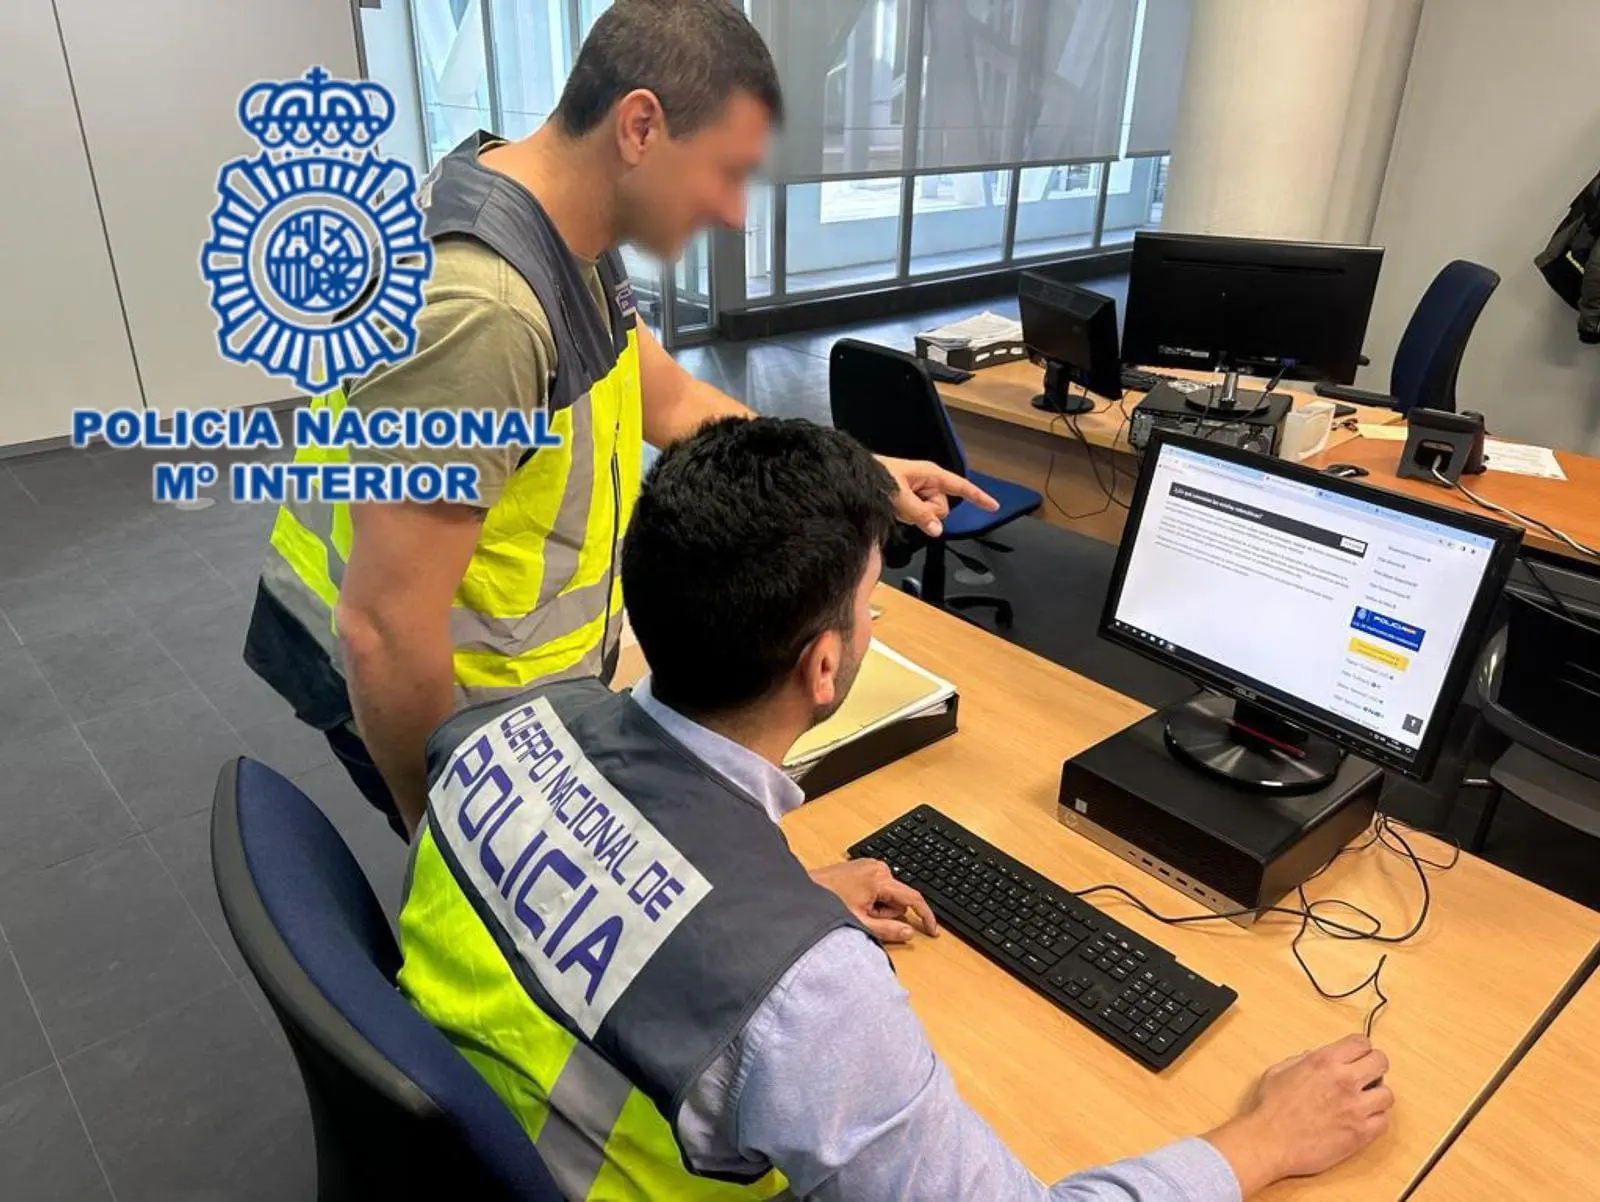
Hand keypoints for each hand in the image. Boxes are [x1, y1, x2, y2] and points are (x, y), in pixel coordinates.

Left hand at [809, 859, 938, 942]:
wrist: (805, 889)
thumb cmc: (827, 903)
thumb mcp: (860, 922)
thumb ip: (888, 930)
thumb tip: (909, 933)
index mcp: (880, 879)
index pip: (913, 898)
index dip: (925, 916)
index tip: (933, 930)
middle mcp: (878, 867)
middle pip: (899, 898)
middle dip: (887, 912)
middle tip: (865, 916)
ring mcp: (870, 865)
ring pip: (889, 894)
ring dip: (877, 906)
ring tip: (856, 907)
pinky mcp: (863, 866)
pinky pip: (878, 887)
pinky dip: (872, 898)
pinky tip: (855, 901)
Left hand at [874, 456, 997, 537]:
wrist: (855, 477)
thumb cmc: (875, 477)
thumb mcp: (898, 496)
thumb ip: (919, 513)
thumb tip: (938, 531)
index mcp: (930, 474)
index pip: (961, 486)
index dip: (978, 496)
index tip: (994, 506)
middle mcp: (928, 482)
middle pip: (943, 508)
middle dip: (927, 512)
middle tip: (906, 505)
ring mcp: (920, 492)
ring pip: (931, 515)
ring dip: (916, 515)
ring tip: (898, 504)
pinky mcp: (911, 501)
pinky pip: (919, 516)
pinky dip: (910, 516)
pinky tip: (896, 509)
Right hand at [1206, 1034, 1392, 1196]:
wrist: (1270, 1142)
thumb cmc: (1270, 1108)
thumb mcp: (1280, 1071)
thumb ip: (1302, 1059)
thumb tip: (1317, 1056)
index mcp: (1324, 1061)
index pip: (1361, 1043)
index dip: (1361, 1048)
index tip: (1357, 1056)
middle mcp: (1344, 1080)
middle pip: (1381, 1062)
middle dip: (1374, 1067)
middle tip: (1365, 1076)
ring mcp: (1356, 1108)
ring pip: (1387, 1094)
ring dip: (1376, 1096)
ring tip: (1363, 1102)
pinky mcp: (1361, 1133)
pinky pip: (1383, 1121)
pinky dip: (1375, 1119)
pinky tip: (1360, 1120)